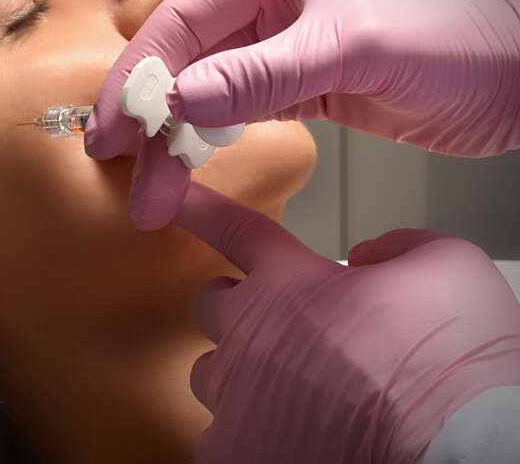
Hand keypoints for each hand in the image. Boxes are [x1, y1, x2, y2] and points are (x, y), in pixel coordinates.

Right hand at [85, 0, 519, 228]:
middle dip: (152, 118)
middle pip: (185, 59)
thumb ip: (261, 75)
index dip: (140, 73)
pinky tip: (186, 169)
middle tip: (125, 172)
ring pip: (203, 92)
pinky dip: (206, 142)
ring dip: (174, 141)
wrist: (515, 83)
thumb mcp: (350, 49)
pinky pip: (233, 113)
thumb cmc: (451, 42)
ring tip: (154, 193)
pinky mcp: (294, 86)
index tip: (112, 127)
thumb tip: (180, 101)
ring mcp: (278, 44)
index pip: (185, 18)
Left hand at [176, 182, 519, 463]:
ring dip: (239, 374)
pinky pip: (220, 437)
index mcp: (290, 281)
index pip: (233, 229)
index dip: (203, 209)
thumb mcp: (449, 267)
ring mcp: (236, 396)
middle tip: (279, 327)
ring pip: (211, 373)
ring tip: (287, 392)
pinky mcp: (234, 452)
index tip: (177, 198)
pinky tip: (285, 440)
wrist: (458, 448)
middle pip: (210, 305)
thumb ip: (398, 249)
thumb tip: (369, 260)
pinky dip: (246, 435)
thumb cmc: (454, 363)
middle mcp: (249, 333)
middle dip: (236, 306)